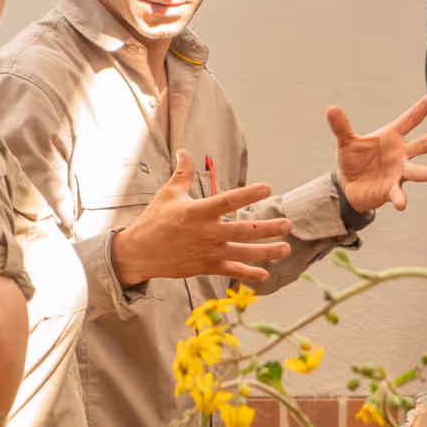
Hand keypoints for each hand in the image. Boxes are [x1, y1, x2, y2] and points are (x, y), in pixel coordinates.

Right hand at [112, 149, 292, 285]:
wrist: (139, 254)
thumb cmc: (154, 221)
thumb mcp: (167, 194)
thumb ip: (182, 173)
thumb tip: (184, 151)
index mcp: (196, 212)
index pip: (226, 201)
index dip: (247, 194)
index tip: (267, 188)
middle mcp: (205, 233)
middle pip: (242, 231)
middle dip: (267, 228)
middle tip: (288, 224)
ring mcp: (207, 252)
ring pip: (242, 254)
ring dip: (266, 252)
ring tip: (286, 248)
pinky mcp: (206, 266)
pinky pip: (230, 271)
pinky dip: (248, 274)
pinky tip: (265, 274)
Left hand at [328, 92, 426, 212]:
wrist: (349, 186)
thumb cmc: (354, 160)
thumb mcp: (346, 141)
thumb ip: (341, 127)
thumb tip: (331, 109)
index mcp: (391, 137)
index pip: (409, 120)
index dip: (421, 109)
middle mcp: (400, 154)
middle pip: (424, 144)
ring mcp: (398, 172)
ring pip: (417, 171)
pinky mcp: (391, 189)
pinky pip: (397, 193)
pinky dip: (399, 198)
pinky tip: (401, 204)